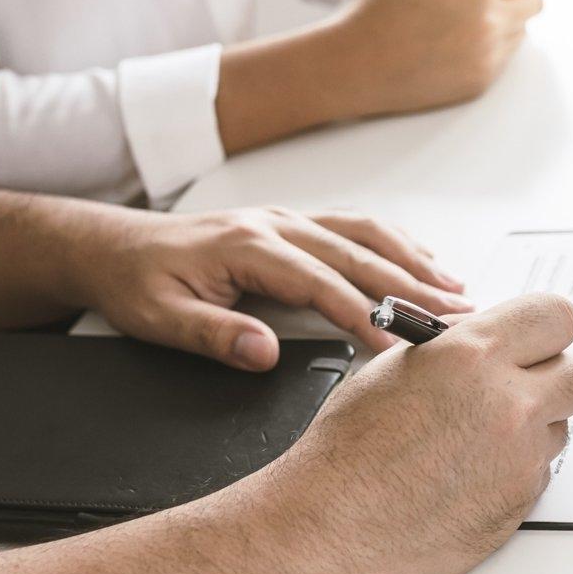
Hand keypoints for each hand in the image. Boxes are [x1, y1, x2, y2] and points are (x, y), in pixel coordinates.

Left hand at [73, 206, 471, 369]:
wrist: (116, 246)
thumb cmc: (139, 281)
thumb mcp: (161, 318)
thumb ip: (215, 335)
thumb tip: (265, 353)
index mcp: (249, 247)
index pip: (322, 284)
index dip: (364, 314)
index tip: (396, 342)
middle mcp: (277, 226)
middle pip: (359, 255)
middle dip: (412, 287)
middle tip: (455, 316)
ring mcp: (289, 220)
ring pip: (367, 235)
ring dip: (414, 261)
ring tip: (455, 289)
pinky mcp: (294, 224)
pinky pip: (356, 227)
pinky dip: (395, 244)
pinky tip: (420, 260)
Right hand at [268, 293, 572, 573]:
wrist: (329, 525)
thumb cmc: (350, 446)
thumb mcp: (397, 365)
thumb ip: (458, 342)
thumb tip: (491, 331)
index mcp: (473, 354)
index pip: (558, 315)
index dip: (549, 327)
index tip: (542, 337)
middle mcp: (509, 402)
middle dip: (559, 373)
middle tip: (529, 382)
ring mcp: (521, 457)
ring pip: (562, 424)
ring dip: (535, 425)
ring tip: (476, 437)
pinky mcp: (521, 502)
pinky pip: (540, 470)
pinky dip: (515, 468)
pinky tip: (469, 473)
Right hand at [333, 0, 542, 115]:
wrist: (358, 64)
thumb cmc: (383, 2)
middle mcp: (489, 23)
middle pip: (535, 0)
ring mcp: (487, 57)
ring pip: (523, 29)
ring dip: (504, 18)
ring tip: (462, 16)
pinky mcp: (482, 81)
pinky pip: (506, 56)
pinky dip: (491, 45)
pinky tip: (457, 40)